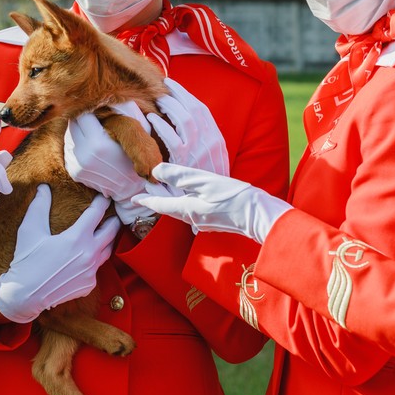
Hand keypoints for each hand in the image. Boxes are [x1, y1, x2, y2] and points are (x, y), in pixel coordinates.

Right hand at [0, 185, 119, 323]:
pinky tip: (87, 257)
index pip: (97, 213)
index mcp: (77, 238)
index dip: (102, 202)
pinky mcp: (89, 284)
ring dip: (107, 239)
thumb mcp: (30, 230)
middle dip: (113, 220)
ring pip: (108, 250)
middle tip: (112, 213)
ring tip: (105, 232)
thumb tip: (44, 188)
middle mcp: (89, 254)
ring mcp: (91, 271)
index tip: (105, 196)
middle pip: (112, 231)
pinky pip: (97, 268)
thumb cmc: (26, 260)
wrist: (24, 295)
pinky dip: (94, 260)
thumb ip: (39, 206)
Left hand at [64, 102, 155, 223]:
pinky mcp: (73, 172)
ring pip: (68, 136)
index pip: (83, 114)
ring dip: (79, 132)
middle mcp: (83, 155)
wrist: (132, 187)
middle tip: (96, 121)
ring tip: (95, 135)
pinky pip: (69, 149)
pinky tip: (90, 147)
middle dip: (83, 120)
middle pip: (73, 124)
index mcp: (98, 143)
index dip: (91, 110)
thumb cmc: (135, 153)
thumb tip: (108, 93)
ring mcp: (77, 165)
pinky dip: (77, 145)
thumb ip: (120, 110)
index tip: (99, 110)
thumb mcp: (134, 130)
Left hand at [133, 163, 291, 244]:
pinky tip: (191, 200)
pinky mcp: (215, 222)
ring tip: (165, 194)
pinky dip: (186, 205)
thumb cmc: (235, 196)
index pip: (160, 204)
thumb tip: (156, 171)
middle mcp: (193, 219)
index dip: (146, 200)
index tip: (133, 198)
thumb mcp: (206, 181)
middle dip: (157, 201)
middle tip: (145, 194)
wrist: (260, 216)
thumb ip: (180, 176)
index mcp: (188, 209)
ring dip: (171, 203)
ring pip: (182, 211)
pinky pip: (194, 213)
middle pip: (170, 209)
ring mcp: (205, 223)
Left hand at [148, 78, 228, 175]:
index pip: (201, 109)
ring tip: (157, 99)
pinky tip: (152, 119)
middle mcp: (209, 141)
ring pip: (185, 119)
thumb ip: (203, 139)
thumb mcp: (214, 157)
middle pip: (193, 108)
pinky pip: (173, 140)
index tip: (172, 85)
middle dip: (176, 93)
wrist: (225, 204)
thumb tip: (189, 121)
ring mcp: (198, 151)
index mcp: (216, 138)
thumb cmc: (213, 182)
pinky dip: (162, 126)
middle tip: (161, 85)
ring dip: (169, 106)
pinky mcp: (186, 164)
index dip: (185, 94)